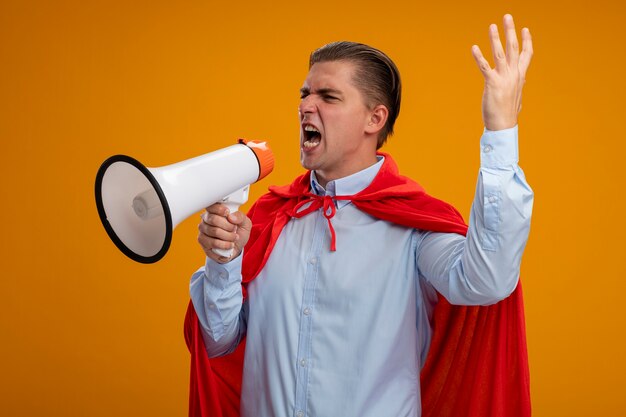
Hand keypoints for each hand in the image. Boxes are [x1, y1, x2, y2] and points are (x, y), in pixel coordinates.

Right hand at [197, 203, 251, 262]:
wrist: (236, 248)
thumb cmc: (238, 233)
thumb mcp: (245, 224)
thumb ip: (240, 217)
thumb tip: (231, 217)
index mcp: (215, 211)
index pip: (211, 206)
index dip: (219, 209)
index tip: (227, 213)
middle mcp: (207, 219)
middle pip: (214, 219)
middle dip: (228, 226)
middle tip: (234, 229)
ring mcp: (203, 230)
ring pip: (214, 231)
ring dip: (228, 236)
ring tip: (234, 238)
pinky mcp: (202, 241)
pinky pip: (213, 243)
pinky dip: (225, 245)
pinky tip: (230, 244)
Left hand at [471, 14, 532, 130]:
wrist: (503, 126)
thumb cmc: (507, 114)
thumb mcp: (515, 97)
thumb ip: (516, 87)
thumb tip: (519, 85)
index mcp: (520, 76)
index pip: (526, 55)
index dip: (526, 41)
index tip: (525, 29)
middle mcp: (514, 75)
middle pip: (513, 48)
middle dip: (511, 31)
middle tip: (507, 17)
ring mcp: (504, 78)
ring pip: (500, 54)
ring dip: (495, 38)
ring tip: (492, 25)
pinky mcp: (492, 84)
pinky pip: (484, 67)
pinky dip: (479, 57)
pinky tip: (473, 47)